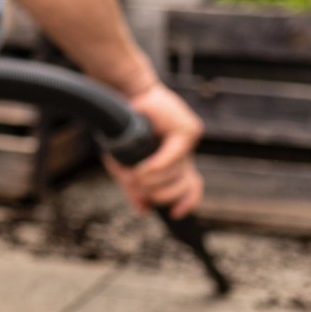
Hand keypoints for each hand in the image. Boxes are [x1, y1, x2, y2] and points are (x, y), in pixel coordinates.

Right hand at [106, 80, 204, 218]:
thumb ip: (134, 188)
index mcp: (172, 162)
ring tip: (136, 173)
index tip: (174, 214)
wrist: (120, 98)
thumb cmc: (121, 129)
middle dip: (161, 193)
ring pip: (179, 174)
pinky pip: (175, 155)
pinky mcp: (187, 131)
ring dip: (155, 178)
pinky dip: (159, 164)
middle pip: (184, 187)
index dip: (186, 203)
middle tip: (140, 185)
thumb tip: (143, 210)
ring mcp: (187, 143)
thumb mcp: (123, 165)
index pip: (190, 188)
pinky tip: (143, 167)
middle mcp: (183, 154)